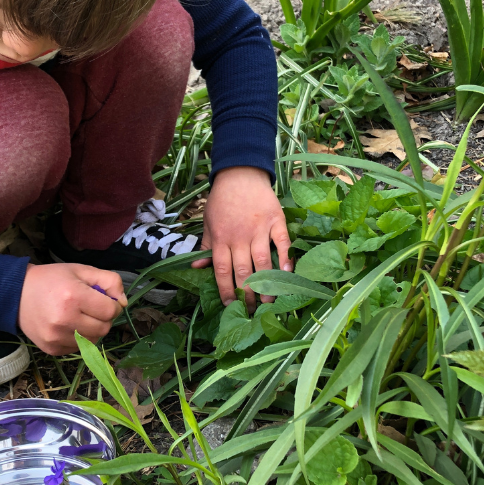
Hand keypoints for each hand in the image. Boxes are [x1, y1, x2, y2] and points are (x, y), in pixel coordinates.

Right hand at [18, 263, 126, 354]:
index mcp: (73, 297)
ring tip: (79, 316)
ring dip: (93, 330)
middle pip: (104, 328)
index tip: (104, 299)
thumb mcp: (81, 271)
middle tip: (91, 307)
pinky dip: (79, 339)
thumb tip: (123, 303)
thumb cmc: (52, 280)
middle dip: (104, 318)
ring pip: (93, 341)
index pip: (111, 311)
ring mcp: (57, 337)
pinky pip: (79, 348)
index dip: (113, 305)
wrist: (16, 295)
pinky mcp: (52, 349)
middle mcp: (65, 320)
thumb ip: (109, 281)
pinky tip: (68, 326)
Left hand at [192, 166, 291, 311]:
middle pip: (243, 270)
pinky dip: (285, 258)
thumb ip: (206, 246)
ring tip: (268, 301)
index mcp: (221, 238)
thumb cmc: (222, 200)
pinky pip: (282, 242)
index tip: (230, 305)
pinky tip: (287, 273)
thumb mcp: (207, 222)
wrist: (240, 174)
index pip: (222, 270)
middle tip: (250, 310)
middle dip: (246, 293)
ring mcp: (259, 229)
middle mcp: (239, 236)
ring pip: (262, 261)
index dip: (226, 290)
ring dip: (266, 283)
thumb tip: (196, 267)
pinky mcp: (276, 221)